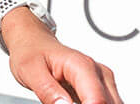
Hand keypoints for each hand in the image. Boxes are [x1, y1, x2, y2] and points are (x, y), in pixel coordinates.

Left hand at [7, 24, 123, 103]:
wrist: (33, 42)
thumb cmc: (31, 52)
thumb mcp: (30, 71)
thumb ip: (47, 91)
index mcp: (82, 66)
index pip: (97, 99)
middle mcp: (98, 72)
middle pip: (109, 103)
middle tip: (61, 102)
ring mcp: (102, 80)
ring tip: (63, 98)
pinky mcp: (101, 88)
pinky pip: (106, 103)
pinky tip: (74, 102)